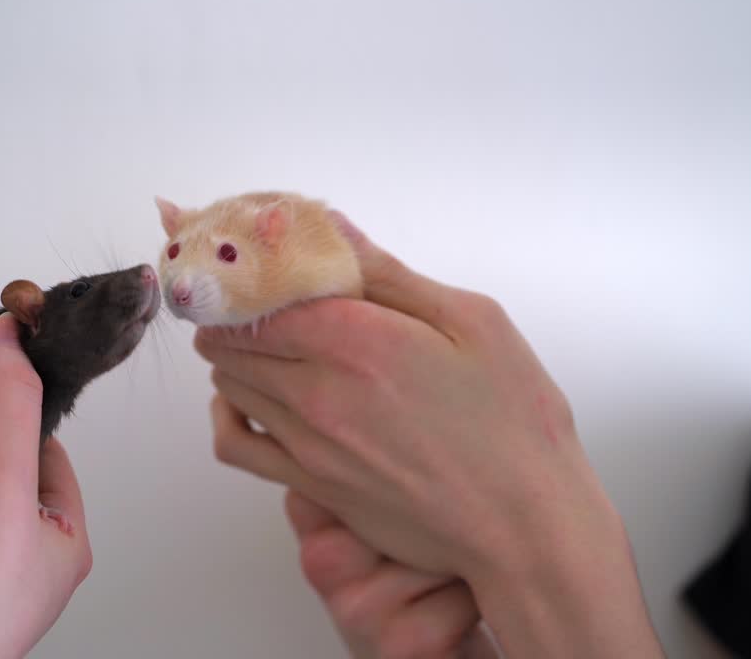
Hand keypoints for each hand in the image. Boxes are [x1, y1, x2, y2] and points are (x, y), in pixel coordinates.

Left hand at [196, 213, 662, 656]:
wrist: (524, 524)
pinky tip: (245, 398)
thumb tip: (332, 227)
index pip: (262, 291)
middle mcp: (319, 390)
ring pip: (229, 380)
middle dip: (239, 310)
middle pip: (233, 334)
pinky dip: (226, 412)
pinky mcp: (310, 485)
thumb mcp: (473, 321)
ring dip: (234, 354)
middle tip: (261, 299)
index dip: (257, 273)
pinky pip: (233, 441)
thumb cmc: (513, 421)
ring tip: (262, 340)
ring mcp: (307, 442)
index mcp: (360, 339)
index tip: (268, 263)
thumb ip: (390, 274)